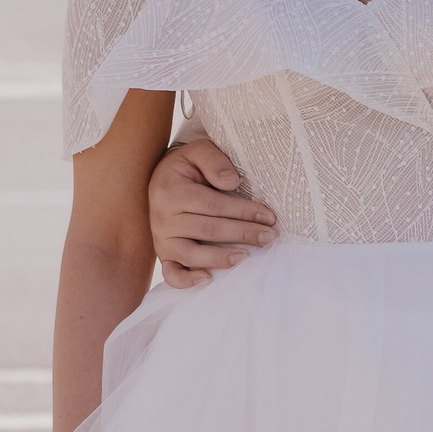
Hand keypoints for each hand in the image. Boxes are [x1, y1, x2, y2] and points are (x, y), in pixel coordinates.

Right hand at [151, 135, 274, 287]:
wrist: (164, 178)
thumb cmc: (189, 166)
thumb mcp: (199, 151)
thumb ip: (215, 160)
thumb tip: (232, 182)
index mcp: (172, 191)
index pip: (214, 205)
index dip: (243, 212)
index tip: (270, 217)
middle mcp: (163, 217)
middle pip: (208, 230)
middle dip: (243, 234)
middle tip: (270, 237)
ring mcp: (162, 239)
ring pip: (192, 255)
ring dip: (221, 258)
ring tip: (247, 257)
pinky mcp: (164, 254)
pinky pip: (172, 273)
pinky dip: (186, 280)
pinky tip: (208, 279)